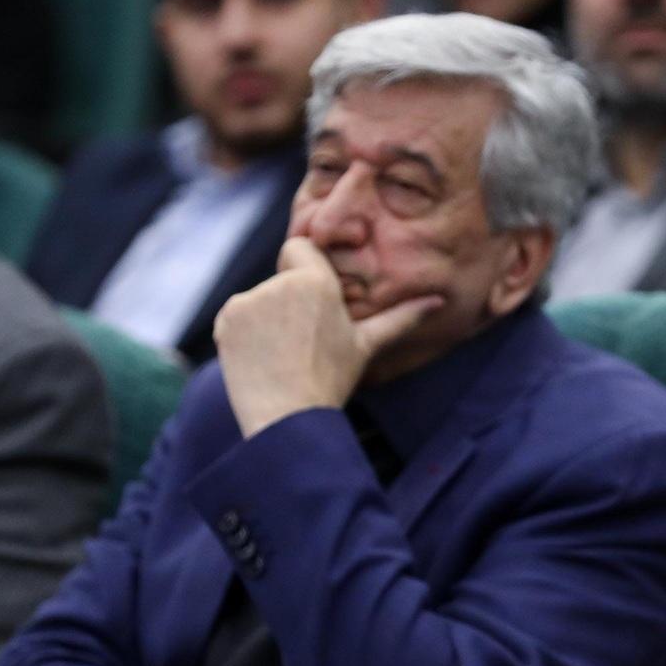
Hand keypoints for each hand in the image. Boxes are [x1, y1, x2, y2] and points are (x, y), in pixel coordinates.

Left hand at [212, 238, 441, 438]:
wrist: (287, 418)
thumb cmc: (331, 380)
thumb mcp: (366, 346)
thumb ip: (400, 318)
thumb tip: (438, 301)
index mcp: (317, 282)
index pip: (300, 247)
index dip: (305, 270)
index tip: (312, 302)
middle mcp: (280, 284)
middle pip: (282, 278)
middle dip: (289, 302)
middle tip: (301, 342)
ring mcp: (249, 301)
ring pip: (259, 298)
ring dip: (266, 318)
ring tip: (282, 354)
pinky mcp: (226, 319)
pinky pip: (237, 315)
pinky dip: (244, 332)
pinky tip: (260, 358)